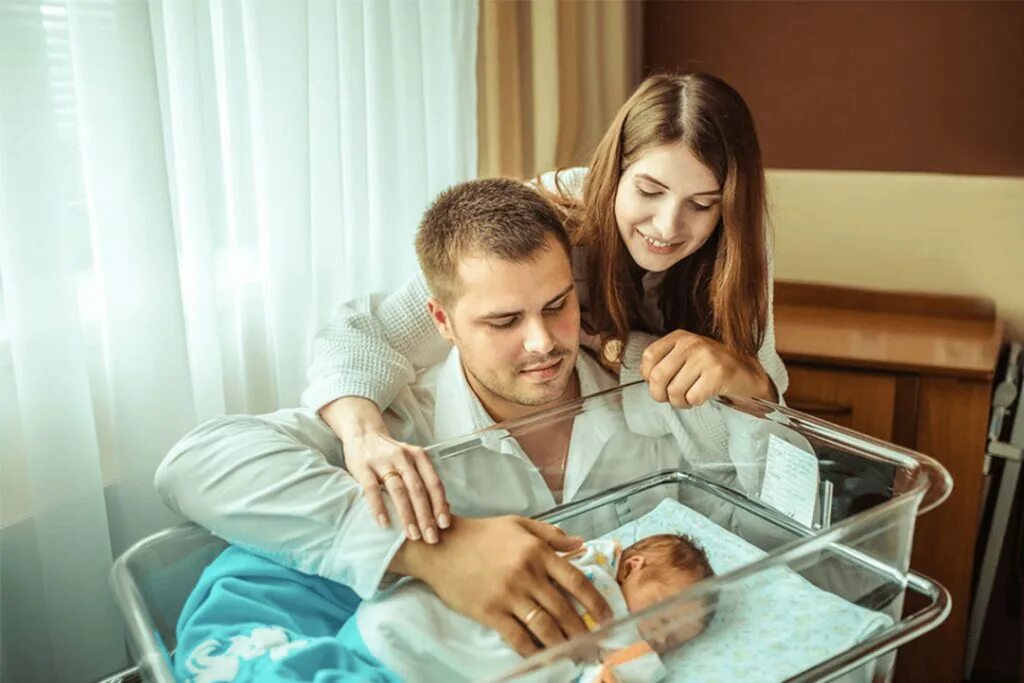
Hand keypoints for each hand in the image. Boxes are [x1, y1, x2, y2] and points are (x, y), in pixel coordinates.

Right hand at [320, 396, 448, 542]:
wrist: (363, 433)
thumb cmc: (391, 454)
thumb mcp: (411, 461)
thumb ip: (423, 480)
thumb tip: (443, 509)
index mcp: (418, 456)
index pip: (433, 482)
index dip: (440, 504)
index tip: (444, 525)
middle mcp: (403, 457)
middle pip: (418, 490)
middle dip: (426, 516)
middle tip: (430, 538)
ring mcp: (382, 461)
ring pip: (398, 491)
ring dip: (407, 515)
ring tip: (412, 535)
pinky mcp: (363, 467)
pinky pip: (372, 490)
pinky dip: (379, 507)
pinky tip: (384, 523)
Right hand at [390, 515, 612, 655]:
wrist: (442, 545)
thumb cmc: (481, 534)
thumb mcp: (518, 524)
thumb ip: (550, 534)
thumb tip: (580, 542)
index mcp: (537, 552)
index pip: (576, 581)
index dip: (596, 602)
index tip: (607, 616)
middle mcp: (527, 574)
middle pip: (564, 609)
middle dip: (584, 630)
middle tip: (597, 644)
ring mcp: (508, 595)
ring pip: (545, 626)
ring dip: (564, 643)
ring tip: (576, 653)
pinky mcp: (490, 611)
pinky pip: (517, 636)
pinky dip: (533, 650)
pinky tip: (544, 656)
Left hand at [640, 330, 774, 407]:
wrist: (747, 373)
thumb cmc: (710, 368)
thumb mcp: (685, 356)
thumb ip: (664, 362)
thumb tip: (647, 379)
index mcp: (680, 337)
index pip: (648, 357)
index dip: (649, 377)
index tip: (661, 383)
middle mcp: (691, 343)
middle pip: (658, 377)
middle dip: (661, 395)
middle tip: (672, 398)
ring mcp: (706, 357)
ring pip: (674, 391)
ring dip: (680, 402)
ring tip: (689, 397)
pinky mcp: (718, 373)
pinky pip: (693, 398)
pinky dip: (694, 403)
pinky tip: (702, 396)